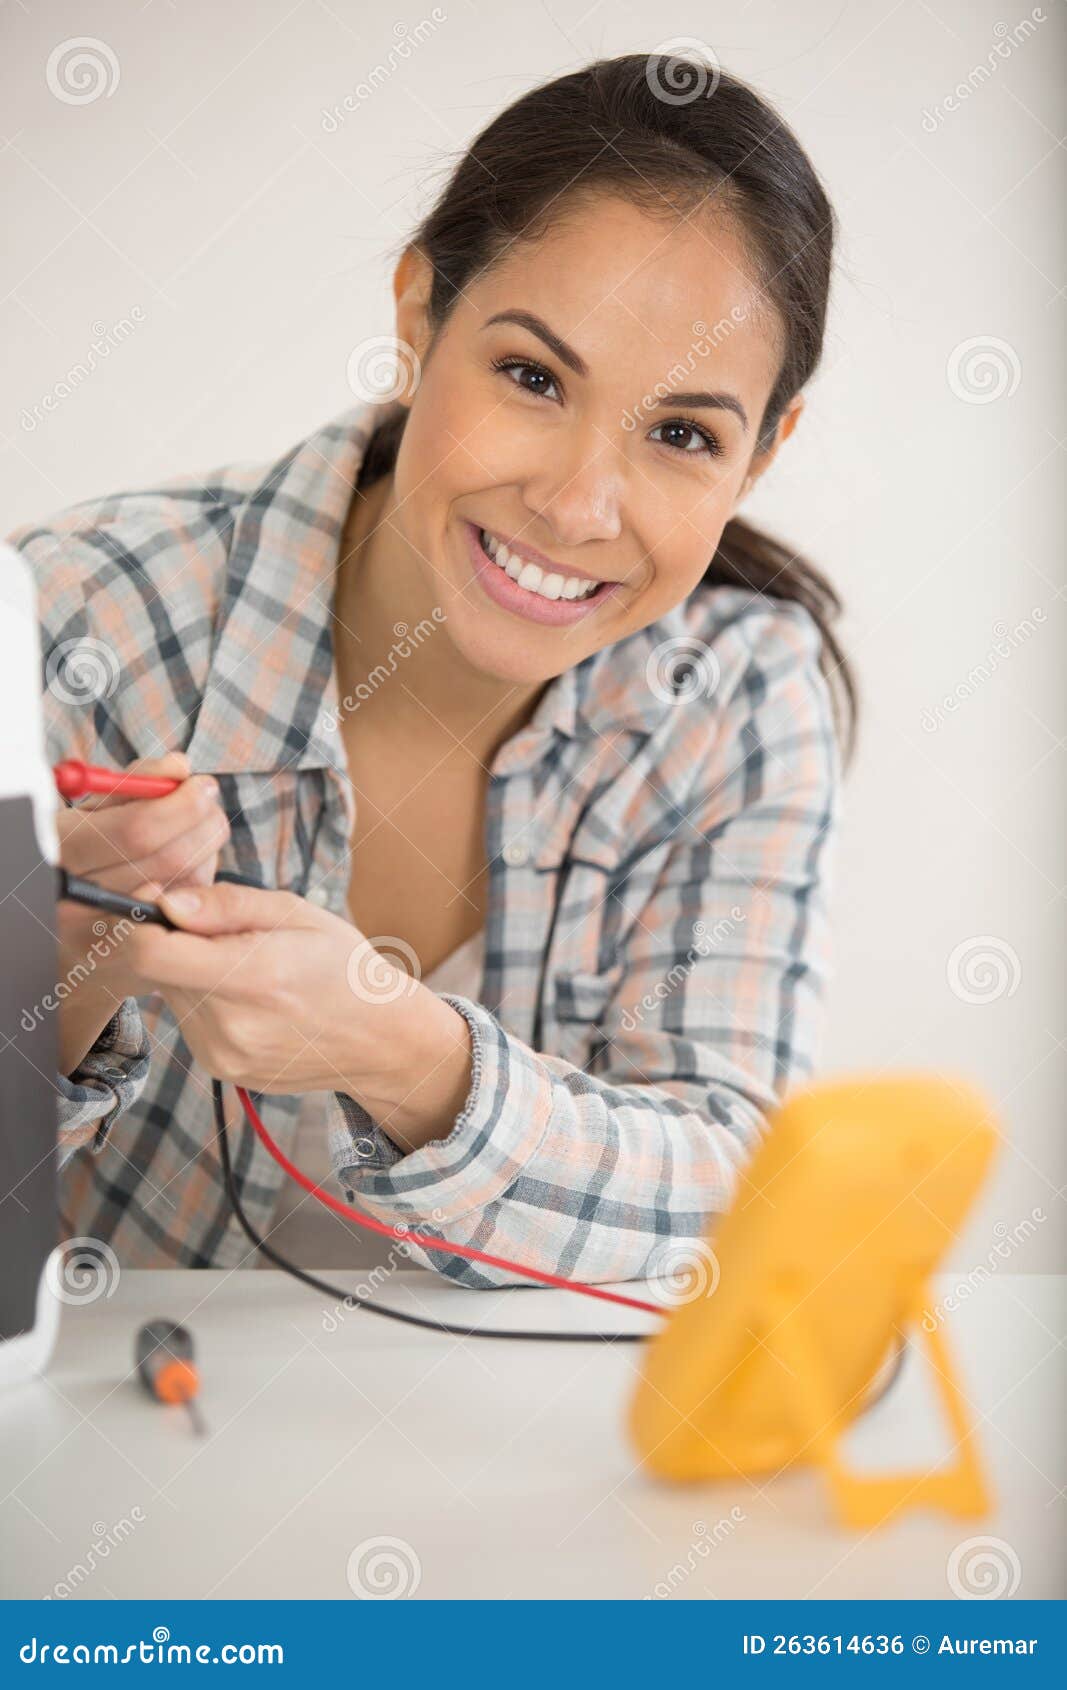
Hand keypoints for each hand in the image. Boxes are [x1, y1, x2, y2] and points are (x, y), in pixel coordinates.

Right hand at [56, 751, 229, 999]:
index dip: (179, 805)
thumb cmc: (92, 846)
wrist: (74, 918)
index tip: (201, 784)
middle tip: (210, 799)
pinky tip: (186, 865)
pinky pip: (193, 905)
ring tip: (200, 826)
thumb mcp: (99, 808)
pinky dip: (200, 876)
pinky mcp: (142, 953)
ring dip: (206, 844)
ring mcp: (112, 932)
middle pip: (170, 857)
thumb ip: (137, 781)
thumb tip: (179, 767)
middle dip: (202, 821)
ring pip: (189, 879)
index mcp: (64, 851)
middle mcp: (81, 899)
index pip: (137, 831)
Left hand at [126, 880, 473, 1150]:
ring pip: (172, 995)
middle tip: (225, 933)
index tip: (163, 902)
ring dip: (192, 973)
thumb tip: (167, 902)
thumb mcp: (298, 914)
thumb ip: (228, 905)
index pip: (150, 954)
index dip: (144, 921)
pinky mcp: (222, 1069)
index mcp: (254, 976)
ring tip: (247, 968)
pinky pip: (190, 1021)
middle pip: (159, 970)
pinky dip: (207, 1001)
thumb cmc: (343, 966)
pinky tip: (252, 999)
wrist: (379, 1040)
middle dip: (178, 942)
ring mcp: (224, 1054)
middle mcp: (232, 1024)